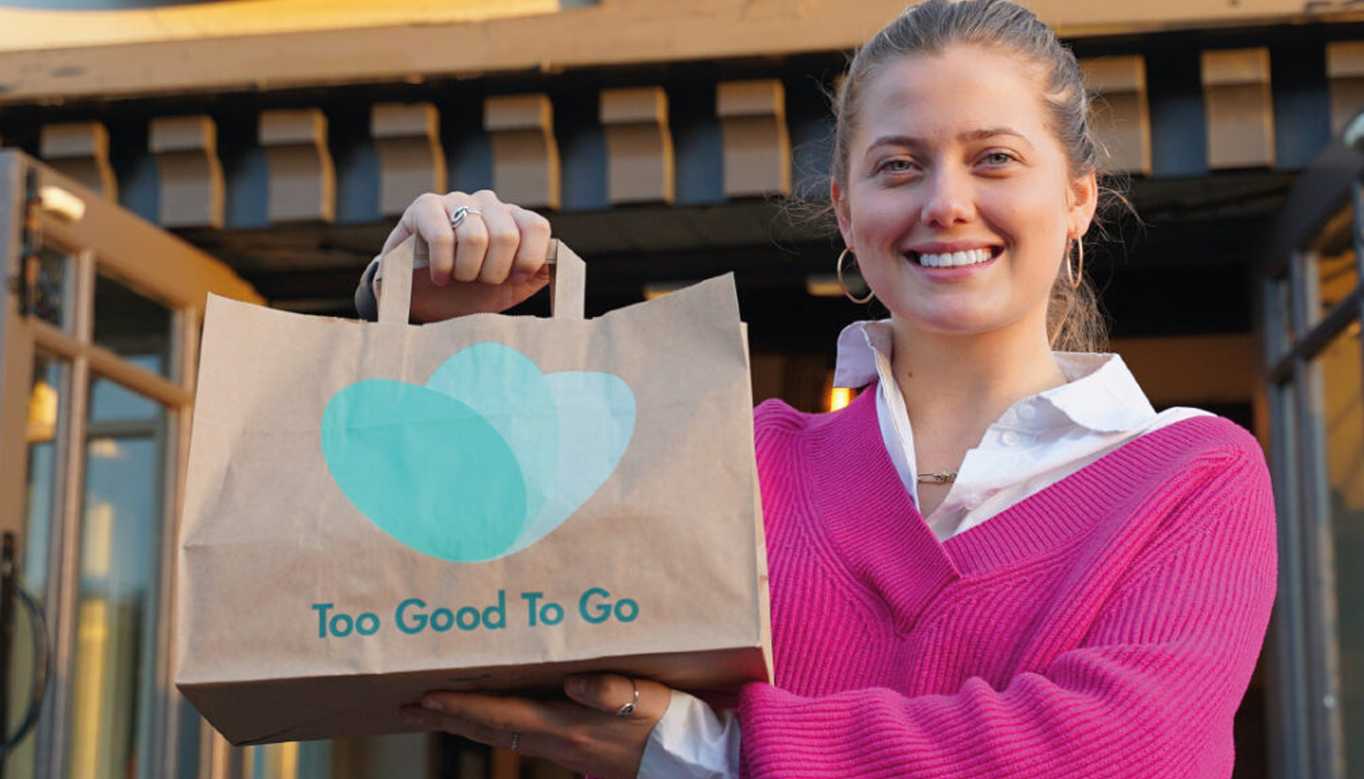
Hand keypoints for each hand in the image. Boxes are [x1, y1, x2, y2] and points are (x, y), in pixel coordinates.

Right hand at [375, 190, 553, 322]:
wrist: (421, 303)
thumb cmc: (467, 295)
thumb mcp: (508, 291)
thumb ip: (536, 275)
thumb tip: (557, 259)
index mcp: (513, 220)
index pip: (536, 226)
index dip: (528, 259)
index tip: (514, 279)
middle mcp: (488, 204)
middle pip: (506, 235)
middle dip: (493, 272)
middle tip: (478, 282)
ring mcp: (456, 201)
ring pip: (475, 237)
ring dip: (466, 271)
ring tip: (456, 279)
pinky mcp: (425, 207)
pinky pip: (443, 236)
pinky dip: (443, 265)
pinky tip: (439, 277)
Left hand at [398, 673, 670, 778]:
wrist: (688, 758)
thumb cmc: (668, 722)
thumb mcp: (645, 699)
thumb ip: (609, 690)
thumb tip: (573, 684)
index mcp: (567, 727)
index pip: (500, 718)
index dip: (461, 708)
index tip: (425, 699)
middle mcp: (557, 741)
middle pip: (488, 731)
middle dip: (447, 719)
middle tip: (407, 708)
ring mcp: (563, 747)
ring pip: (499, 735)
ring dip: (464, 723)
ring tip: (435, 711)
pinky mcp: (573, 746)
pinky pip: (517, 734)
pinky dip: (491, 724)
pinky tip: (489, 715)